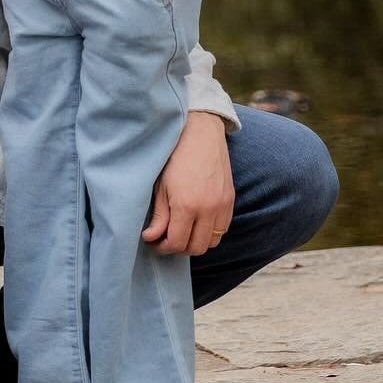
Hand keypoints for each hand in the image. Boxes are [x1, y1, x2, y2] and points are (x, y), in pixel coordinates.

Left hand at [142, 111, 233, 256]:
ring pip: (211, 242)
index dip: (162, 247)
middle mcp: (208, 210)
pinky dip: (209, 232)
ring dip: (195, 242)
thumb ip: (159, 216)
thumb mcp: (161, 186)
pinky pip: (222, 229)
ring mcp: (222, 206)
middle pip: (196, 248)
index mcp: (187, 206)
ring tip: (180, 231)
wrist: (200, 134)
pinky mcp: (230, 201)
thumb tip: (151, 238)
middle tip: (165, 239)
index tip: (153, 242)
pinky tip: (196, 222)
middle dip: (178, 248)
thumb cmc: (175, 157)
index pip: (177, 243)